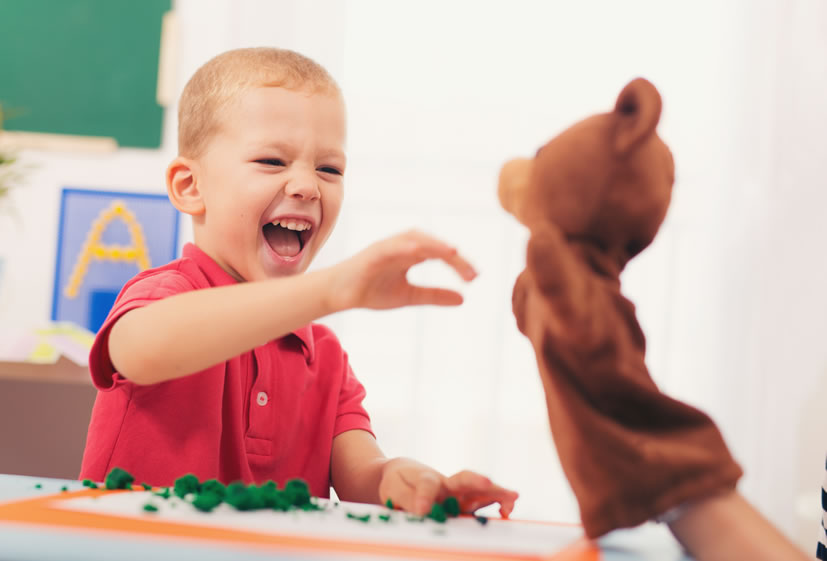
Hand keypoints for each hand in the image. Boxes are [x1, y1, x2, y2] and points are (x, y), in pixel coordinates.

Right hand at [329, 230, 476, 311]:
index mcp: (412, 254)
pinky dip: (405, 246)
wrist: (339, 295)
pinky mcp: (372, 254)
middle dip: (453, 257)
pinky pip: (390, 247)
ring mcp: (387, 248)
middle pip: (433, 245)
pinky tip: (419, 250)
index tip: (474, 278)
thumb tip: (463, 299)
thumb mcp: (409, 296)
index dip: (459, 264)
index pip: (441, 255)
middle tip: (471, 274)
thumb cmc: (372, 291)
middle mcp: (402, 246)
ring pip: (415, 240)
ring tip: (453, 253)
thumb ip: (434, 295)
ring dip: (435, 244)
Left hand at [378, 457, 518, 517]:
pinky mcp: (464, 503)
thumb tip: (424, 513)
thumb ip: (408, 500)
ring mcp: (458, 493)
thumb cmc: (398, 482)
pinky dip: (496, 503)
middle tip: (487, 482)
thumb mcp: (394, 490)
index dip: (425, 496)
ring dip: (495, 492)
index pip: (428, 484)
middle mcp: (447, 484)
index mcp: (425, 478)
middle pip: (464, 479)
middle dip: (476, 482)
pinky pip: (482, 502)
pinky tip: (506, 512)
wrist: (403, 474)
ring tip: (511, 498)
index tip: (422, 510)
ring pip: (479, 490)